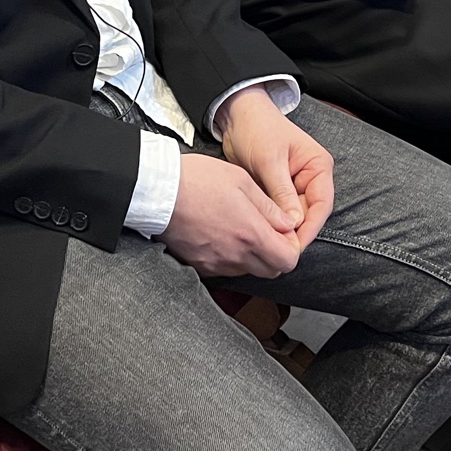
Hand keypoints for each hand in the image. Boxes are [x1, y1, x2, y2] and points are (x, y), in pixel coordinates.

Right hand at [161, 154, 302, 278]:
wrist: (158, 191)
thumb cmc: (197, 180)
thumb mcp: (242, 181)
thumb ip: (270, 207)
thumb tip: (288, 223)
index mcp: (250, 234)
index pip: (288, 260)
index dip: (292, 247)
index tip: (285, 232)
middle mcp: (235, 255)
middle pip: (271, 270)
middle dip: (276, 254)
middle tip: (268, 231)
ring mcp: (216, 263)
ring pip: (249, 270)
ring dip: (254, 256)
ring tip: (242, 229)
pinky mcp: (200, 265)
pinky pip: (225, 269)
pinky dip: (231, 257)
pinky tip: (222, 235)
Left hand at [218, 87, 334, 251]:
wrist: (236, 116)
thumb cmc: (257, 129)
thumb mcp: (269, 160)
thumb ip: (282, 192)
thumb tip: (293, 223)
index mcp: (318, 166)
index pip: (321, 204)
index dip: (310, 228)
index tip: (295, 246)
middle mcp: (310, 178)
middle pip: (309, 214)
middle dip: (295, 233)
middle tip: (279, 252)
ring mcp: (295, 185)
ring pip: (294, 216)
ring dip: (283, 230)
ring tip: (270, 247)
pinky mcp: (278, 191)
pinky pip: (280, 212)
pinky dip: (273, 223)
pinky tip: (263, 234)